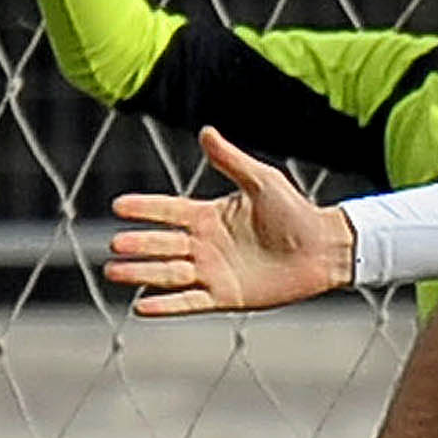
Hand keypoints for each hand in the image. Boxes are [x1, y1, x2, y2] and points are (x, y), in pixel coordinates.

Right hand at [108, 127, 356, 313]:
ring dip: (142, 273)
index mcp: (208, 215)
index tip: (118, 206)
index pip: (167, 210)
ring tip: (114, 272)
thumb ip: (232, 160)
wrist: (324, 249)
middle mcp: (204, 244)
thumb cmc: (296, 212)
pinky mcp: (225, 296)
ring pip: (169, 273)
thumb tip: (205, 131)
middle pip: (162, 244)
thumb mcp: (263, 182)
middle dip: (138, 244)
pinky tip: (141, 306)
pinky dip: (166, 305)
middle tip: (115, 243)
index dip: (144, 208)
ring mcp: (213, 272)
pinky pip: (189, 302)